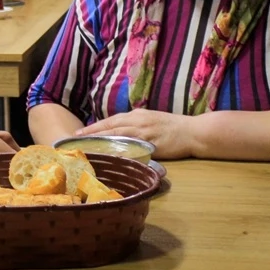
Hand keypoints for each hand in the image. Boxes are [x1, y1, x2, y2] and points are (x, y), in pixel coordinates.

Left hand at [75, 109, 196, 159]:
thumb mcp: (151, 120)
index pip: (111, 120)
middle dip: (92, 131)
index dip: (95, 126)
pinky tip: (109, 155)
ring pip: (117, 134)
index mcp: (137, 115)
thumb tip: (121, 133)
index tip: (81, 131)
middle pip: (110, 125)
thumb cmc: (173, 127)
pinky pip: (132, 147)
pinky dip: (119, 150)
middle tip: (76, 137)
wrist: (193, 131)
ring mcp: (144, 131)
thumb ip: (137, 125)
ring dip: (101, 139)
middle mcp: (138, 120)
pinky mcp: (152, 143)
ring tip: (86, 144)